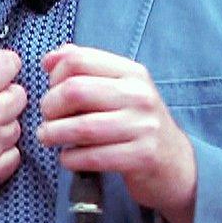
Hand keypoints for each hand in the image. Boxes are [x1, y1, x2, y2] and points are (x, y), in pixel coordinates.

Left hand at [36, 45, 196, 222]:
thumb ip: (85, 70)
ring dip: (54, 134)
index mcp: (132, 72)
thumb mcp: (118, 89)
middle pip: (75, 90)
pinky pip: (93, 157)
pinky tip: (67, 158)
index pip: (78, 60)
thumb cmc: (136, 123)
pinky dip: (70, 158)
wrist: (174, 163)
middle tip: (47, 118)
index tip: (51, 91)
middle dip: (50, 106)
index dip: (54, 76)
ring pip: (81, 126)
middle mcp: (139, 95)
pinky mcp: (142, 156)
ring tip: (47, 137)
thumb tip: (50, 59)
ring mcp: (143, 126)